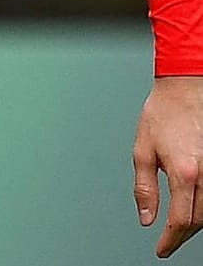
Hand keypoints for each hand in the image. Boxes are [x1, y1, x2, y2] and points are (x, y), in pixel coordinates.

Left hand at [133, 75, 202, 256]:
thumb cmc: (163, 115)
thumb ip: (144, 188)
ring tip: (178, 230)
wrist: (185, 90)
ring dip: (195, 224)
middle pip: (198, 221)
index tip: (162, 249)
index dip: (170, 240)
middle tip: (168, 242)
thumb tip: (146, 218)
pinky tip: (194, 209)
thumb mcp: (142, 151)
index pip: (179, 220)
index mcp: (184, 173)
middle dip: (182, 236)